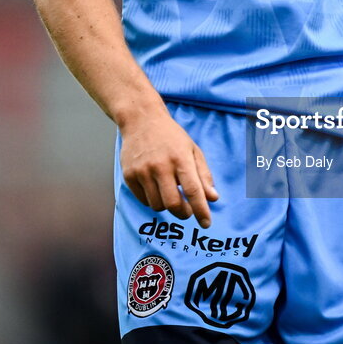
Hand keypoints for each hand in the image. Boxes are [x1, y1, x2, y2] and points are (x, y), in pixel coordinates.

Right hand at [120, 109, 218, 226]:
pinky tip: (156, 188)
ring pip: (157, 205)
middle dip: (183, 213)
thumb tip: (213, 198)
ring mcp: (143, 171)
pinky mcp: (129, 175)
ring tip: (170, 192)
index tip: (206, 224)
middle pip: (173, 204)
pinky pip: (143, 201)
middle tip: (188, 210)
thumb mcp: (192, 150)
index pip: (193, 190)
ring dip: (167, 206)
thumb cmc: (171, 136)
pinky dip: (153, 200)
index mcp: (180, 158)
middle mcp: (160, 165)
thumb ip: (203, 175)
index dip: (201, 210)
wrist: (141, 119)